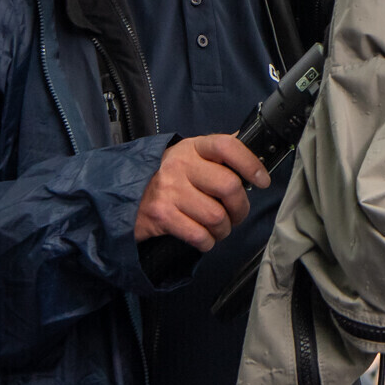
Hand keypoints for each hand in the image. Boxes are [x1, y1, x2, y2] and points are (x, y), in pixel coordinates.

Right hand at [135, 134, 269, 249]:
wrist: (121, 196)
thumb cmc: (165, 177)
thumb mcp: (189, 156)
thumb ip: (218, 152)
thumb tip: (253, 142)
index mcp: (192, 147)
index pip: (227, 146)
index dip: (250, 163)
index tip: (263, 180)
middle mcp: (180, 165)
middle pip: (229, 186)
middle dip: (241, 208)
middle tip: (237, 214)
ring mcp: (169, 190)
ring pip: (216, 216)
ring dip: (224, 229)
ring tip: (219, 228)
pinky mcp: (161, 215)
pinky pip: (199, 235)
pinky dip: (207, 242)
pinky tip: (204, 238)